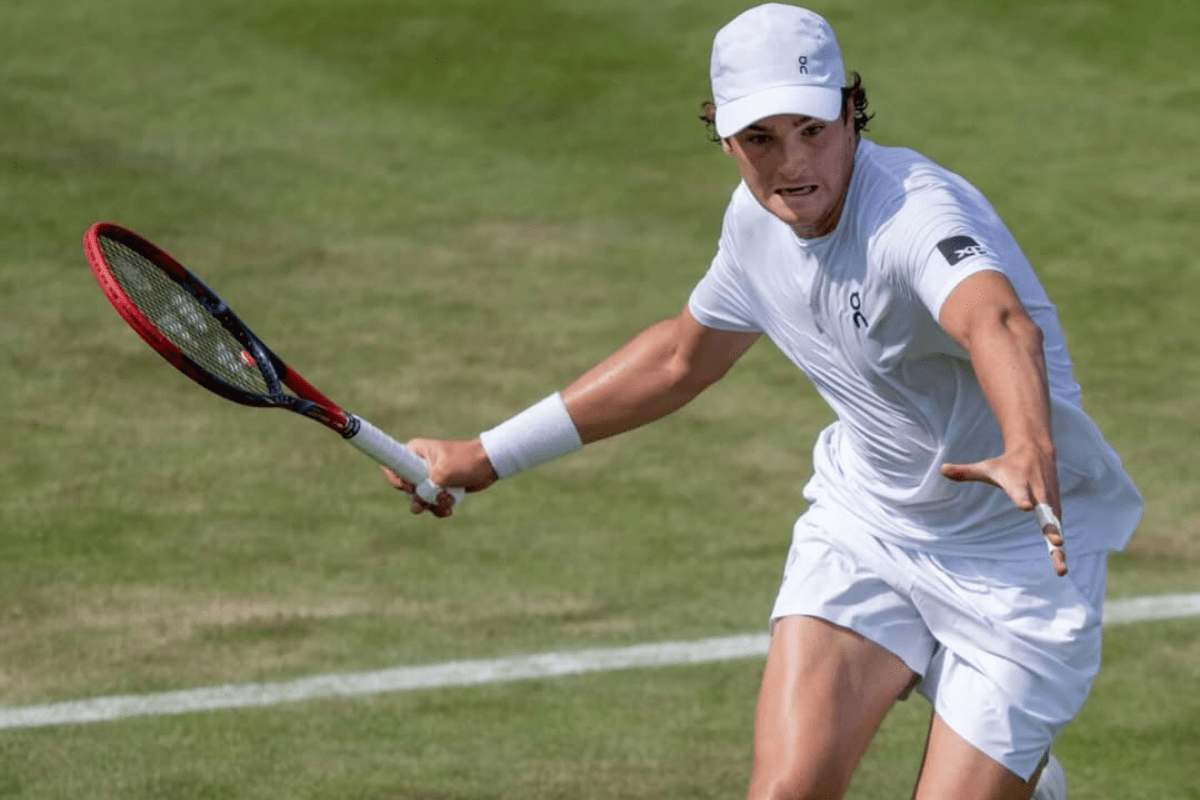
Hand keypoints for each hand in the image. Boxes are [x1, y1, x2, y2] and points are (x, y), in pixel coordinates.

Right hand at [381, 437, 498, 517]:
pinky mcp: (438, 488)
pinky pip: (430, 503)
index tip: (411, 487)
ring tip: (448, 501)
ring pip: (418, 499)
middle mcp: (418, 464)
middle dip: (419, 498)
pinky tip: (451, 507)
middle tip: (432, 498)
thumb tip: (415, 507)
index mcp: (414, 451)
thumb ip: (426, 490)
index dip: (398, 481)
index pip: (391, 466)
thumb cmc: (466, 461)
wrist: (489, 465)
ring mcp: (428, 477)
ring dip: (432, 505)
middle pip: (405, 488)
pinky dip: (439, 508)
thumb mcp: (443, 474)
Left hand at [941, 447, 1066, 575]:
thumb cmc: (1007, 464)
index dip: (1022, 499)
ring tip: (1061, 570)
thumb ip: (966, 472)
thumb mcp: (987, 468)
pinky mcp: (1056, 510)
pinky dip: (1060, 548)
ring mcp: (1050, 503)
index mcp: (1019, 484)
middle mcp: (1038, 495)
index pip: (1019, 492)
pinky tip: (1061, 567)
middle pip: (1045, 514)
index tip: (1026, 507)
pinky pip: (1058, 530)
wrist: (1036, 452)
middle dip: (1051, 529)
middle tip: (1057, 542)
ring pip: (1056, 527)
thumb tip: (942, 469)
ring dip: (1059, 548)